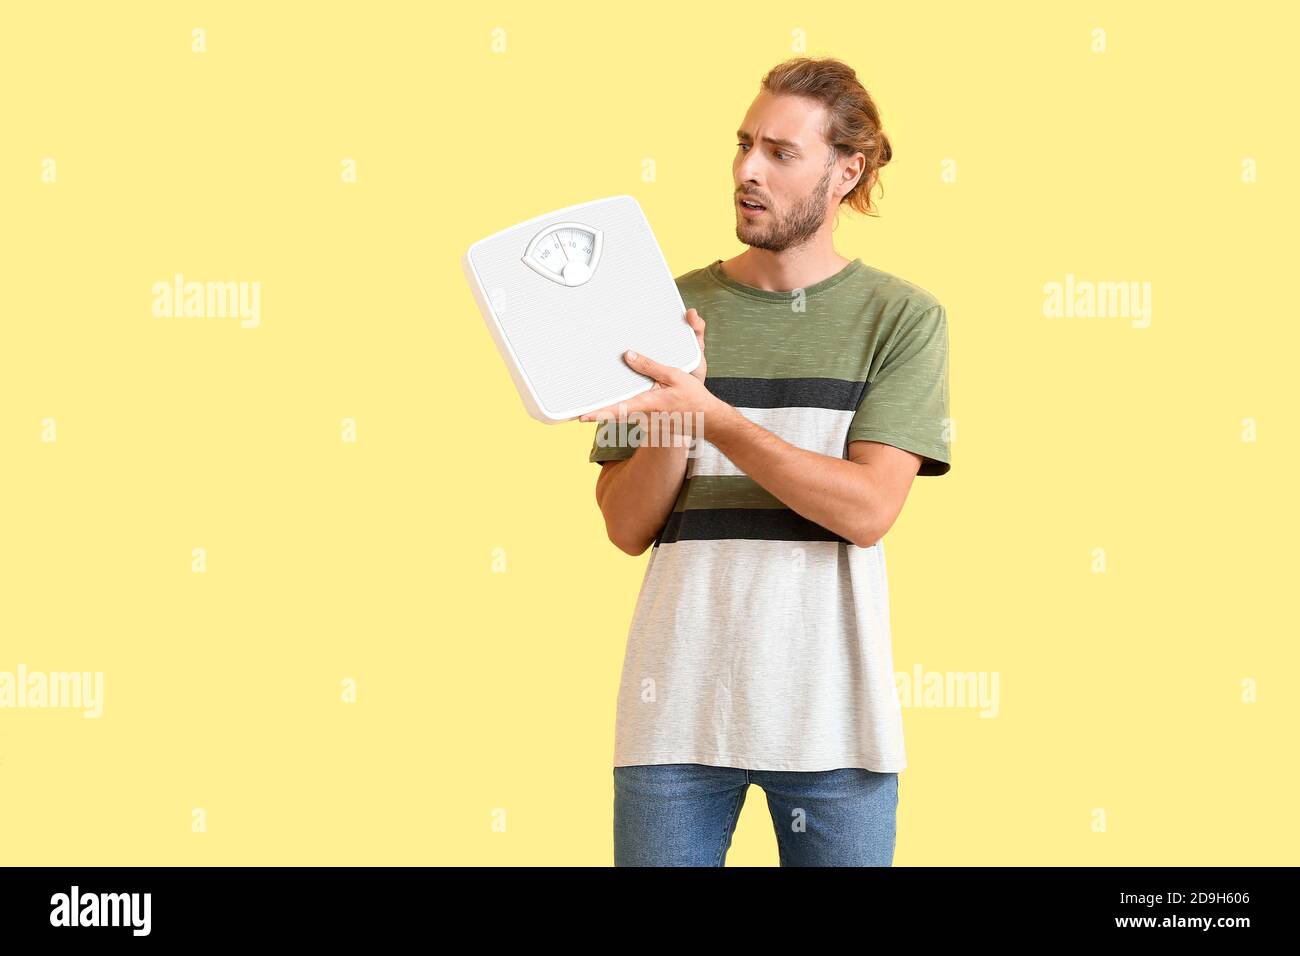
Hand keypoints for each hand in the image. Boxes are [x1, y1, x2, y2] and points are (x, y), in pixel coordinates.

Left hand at [577, 309, 717, 434]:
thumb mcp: (674, 376)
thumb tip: (628, 356)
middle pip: (617, 414)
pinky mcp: (651, 426)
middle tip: (578, 412)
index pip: (619, 409)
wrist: (708, 420)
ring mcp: (648, 424)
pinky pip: (634, 417)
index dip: (599, 413)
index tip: (582, 417)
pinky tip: (628, 403)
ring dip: (614, 411)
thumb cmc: (693, 398)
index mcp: (649, 403)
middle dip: (599, 413)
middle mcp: (646, 417)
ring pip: (625, 416)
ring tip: (599, 405)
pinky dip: (628, 411)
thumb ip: (650, 366)